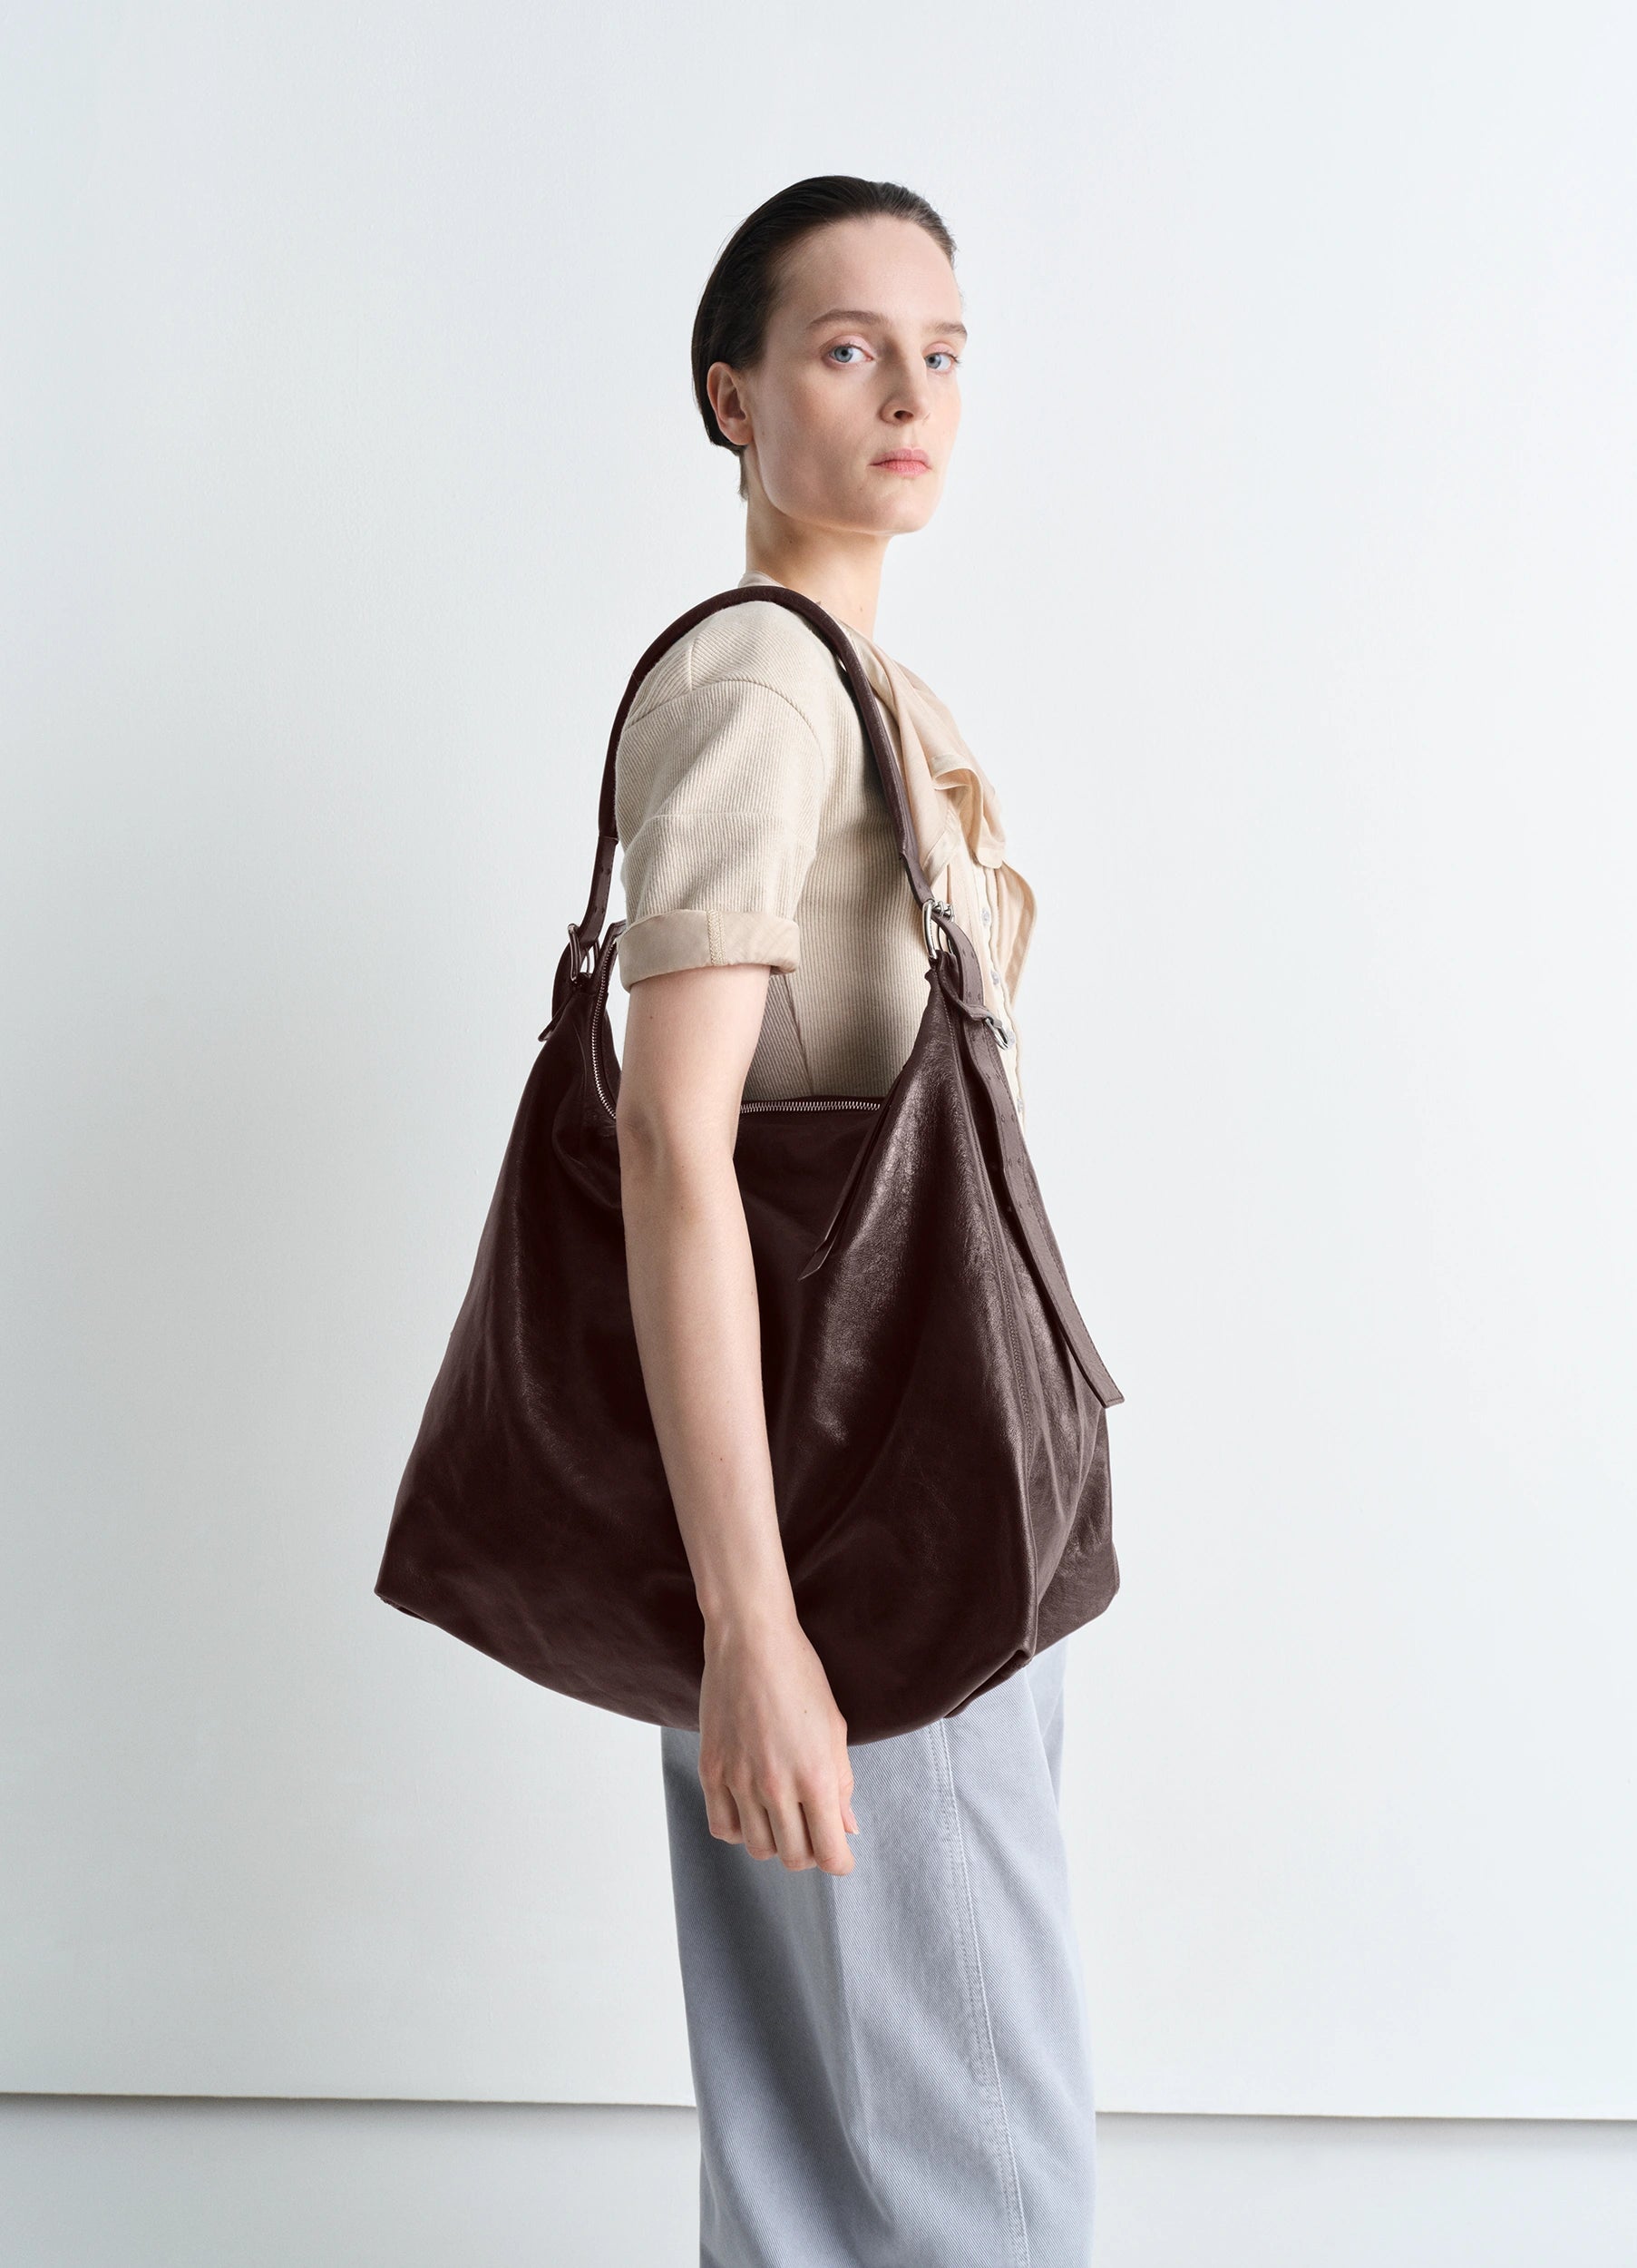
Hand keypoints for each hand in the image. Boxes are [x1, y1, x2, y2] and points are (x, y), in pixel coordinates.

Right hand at [697, 1610, 858, 1875]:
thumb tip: (846, 1828)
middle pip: (793, 1858)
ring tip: (782, 1815)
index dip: (840, 1862)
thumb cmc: (800, 1677)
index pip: (830, 1854)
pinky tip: (751, 1809)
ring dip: (775, 1841)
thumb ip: (841, 1784)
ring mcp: (739, 1780)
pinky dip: (739, 1829)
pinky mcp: (711, 1770)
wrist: (751, 1641)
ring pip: (758, 1847)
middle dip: (809, 1852)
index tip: (841, 1855)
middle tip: (813, 1830)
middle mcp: (776, 1786)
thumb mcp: (834, 1729)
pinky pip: (722, 1827)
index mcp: (816, 1776)